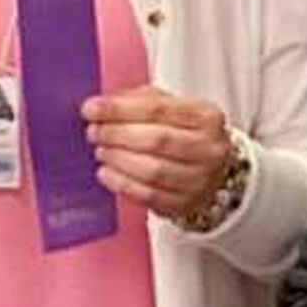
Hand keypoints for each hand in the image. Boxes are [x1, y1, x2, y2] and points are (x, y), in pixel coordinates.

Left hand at [83, 87, 234, 224]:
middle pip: (156, 139)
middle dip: (116, 134)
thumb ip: (139, 102)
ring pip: (152, 170)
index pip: (157, 108)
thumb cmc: (187, 136)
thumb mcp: (171, 109)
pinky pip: (148, 196)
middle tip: (95, 132)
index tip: (92, 109)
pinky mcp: (185, 204)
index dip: (119, 109)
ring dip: (118, 159)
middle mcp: (208, 148)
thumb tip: (102, 106)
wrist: (214, 172)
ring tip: (102, 151)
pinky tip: (107, 173)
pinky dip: (121, 183)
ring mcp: (200, 179)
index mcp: (206, 116)